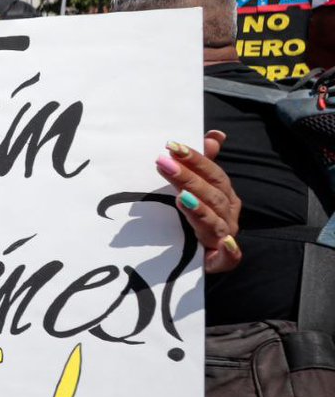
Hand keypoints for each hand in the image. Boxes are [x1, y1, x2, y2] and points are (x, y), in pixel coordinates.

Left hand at [155, 130, 241, 273]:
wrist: (196, 260)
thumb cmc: (197, 220)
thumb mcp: (197, 191)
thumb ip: (203, 165)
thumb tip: (215, 135)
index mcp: (224, 196)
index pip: (212, 173)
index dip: (195, 159)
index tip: (171, 146)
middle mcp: (228, 214)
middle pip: (211, 194)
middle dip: (189, 179)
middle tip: (164, 164)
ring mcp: (226, 237)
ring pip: (216, 222)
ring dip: (200, 209)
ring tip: (182, 197)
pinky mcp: (223, 261)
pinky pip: (231, 257)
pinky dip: (230, 250)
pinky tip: (226, 243)